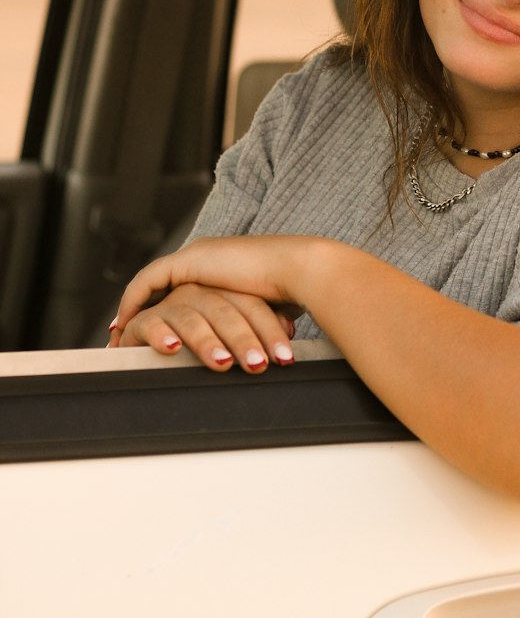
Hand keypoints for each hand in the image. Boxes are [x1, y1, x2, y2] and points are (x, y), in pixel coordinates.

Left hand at [108, 236, 316, 370]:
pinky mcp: (191, 261)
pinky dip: (134, 301)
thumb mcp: (268, 318)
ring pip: (155, 284)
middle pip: (167, 287)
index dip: (172, 312)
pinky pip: (149, 281)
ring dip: (136, 310)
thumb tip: (259, 360)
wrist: (301, 272)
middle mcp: (211, 259)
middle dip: (146, 313)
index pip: (190, 291)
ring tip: (120, 334)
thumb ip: (253, 331)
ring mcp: (199, 257)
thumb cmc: (296, 296)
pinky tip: (124, 323)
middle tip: (127, 337)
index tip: (159, 335)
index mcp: (229, 270)